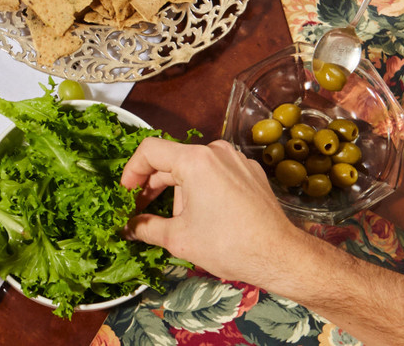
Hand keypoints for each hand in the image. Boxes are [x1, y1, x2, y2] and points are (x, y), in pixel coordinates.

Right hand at [121, 138, 301, 283]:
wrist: (277, 253)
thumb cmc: (229, 245)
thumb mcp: (178, 238)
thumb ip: (145, 228)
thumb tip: (128, 228)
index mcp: (196, 159)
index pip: (151, 149)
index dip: (132, 170)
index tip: (126, 193)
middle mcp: (217, 150)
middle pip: (172, 159)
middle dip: (153, 185)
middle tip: (140, 210)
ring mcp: (236, 158)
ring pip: (194, 166)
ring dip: (178, 189)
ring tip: (176, 220)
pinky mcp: (249, 170)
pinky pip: (215, 171)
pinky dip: (201, 187)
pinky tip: (202, 214)